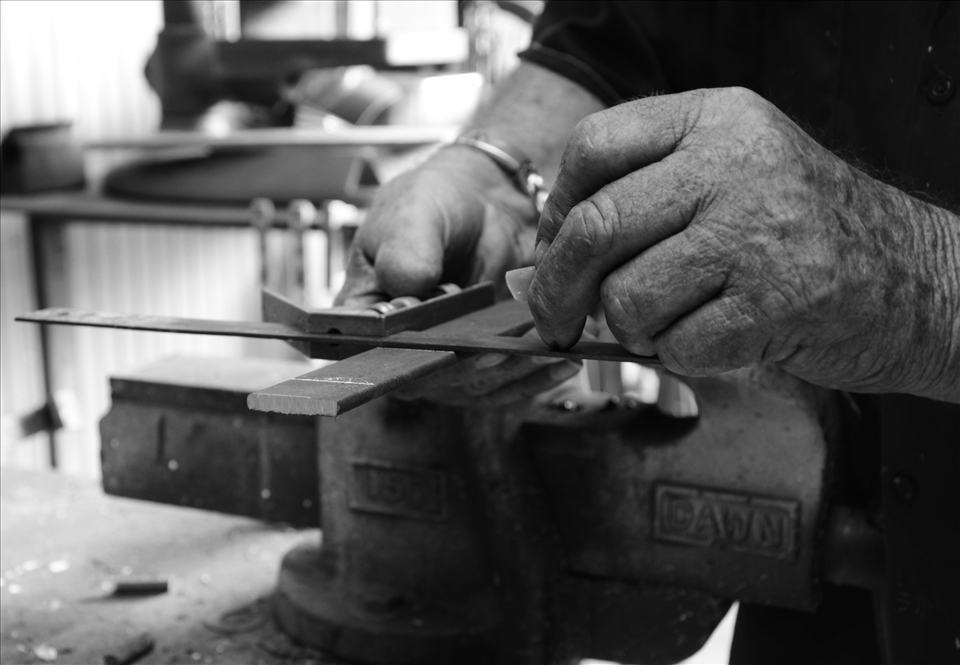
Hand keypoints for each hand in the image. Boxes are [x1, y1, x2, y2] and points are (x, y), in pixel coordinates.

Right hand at [336, 145, 581, 404]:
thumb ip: (404, 250)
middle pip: (433, 377)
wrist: (485, 198)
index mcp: (367, 317)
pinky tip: (564, 363)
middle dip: (472, 363)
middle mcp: (404, 349)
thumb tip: (408, 293)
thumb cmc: (434, 201)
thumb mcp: (410, 213)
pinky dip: (537, 377)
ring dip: (511, 369)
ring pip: (478, 385)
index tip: (447, 343)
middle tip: (502, 345)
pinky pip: (510, 385)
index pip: (377, 355)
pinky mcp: (488, 364)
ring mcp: (449, 362)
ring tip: (541, 346)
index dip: (411, 355)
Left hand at [530, 87, 959, 397]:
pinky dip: (680, 356)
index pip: (594, 147)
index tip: (553, 249)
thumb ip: (648, 188)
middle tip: (558, 319)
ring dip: (632, 328)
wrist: (912, 276)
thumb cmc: (799, 230)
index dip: (556, 210)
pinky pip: (678, 345)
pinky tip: (716, 337)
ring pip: (628, 297)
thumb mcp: (730, 169)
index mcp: (714, 121)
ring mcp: (759, 233)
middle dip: (558, 288)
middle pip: (596, 226)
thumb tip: (549, 247)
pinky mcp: (778, 302)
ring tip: (672, 321)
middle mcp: (734, 166)